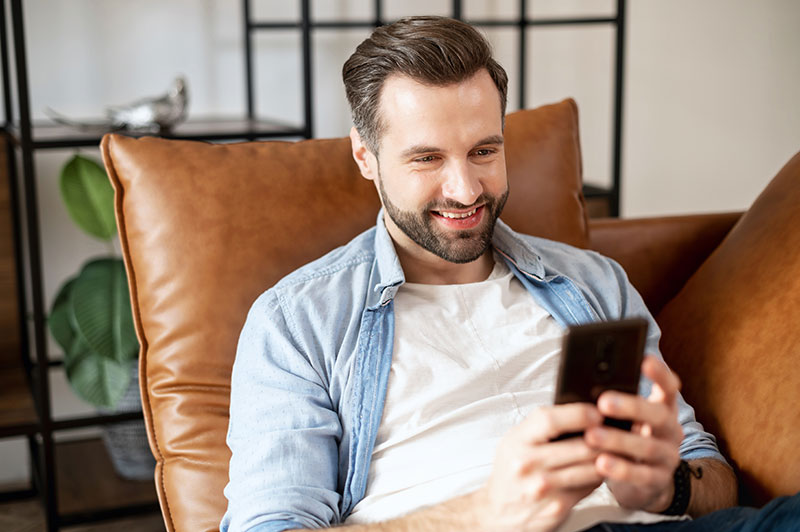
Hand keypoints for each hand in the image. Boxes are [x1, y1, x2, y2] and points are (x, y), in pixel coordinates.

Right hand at [475, 403, 604, 531]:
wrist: (497, 511)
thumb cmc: (511, 471)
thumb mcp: (515, 441)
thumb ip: (540, 427)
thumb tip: (579, 411)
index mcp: (517, 441)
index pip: (550, 420)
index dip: (579, 414)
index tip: (596, 413)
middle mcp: (528, 464)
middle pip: (579, 446)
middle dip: (604, 438)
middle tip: (616, 432)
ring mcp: (543, 488)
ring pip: (590, 468)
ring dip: (607, 459)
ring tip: (613, 451)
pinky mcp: (557, 507)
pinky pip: (588, 487)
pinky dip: (597, 477)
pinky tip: (598, 471)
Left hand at [585, 355, 683, 511]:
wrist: (642, 482)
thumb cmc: (625, 438)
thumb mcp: (623, 419)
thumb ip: (612, 403)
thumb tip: (582, 382)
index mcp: (662, 409)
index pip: (669, 387)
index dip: (660, 373)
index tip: (644, 359)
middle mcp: (670, 430)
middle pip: (659, 415)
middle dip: (632, 406)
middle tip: (603, 401)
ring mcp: (667, 457)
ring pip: (647, 447)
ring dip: (618, 440)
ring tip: (591, 435)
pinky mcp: (657, 481)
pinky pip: (641, 475)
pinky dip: (620, 469)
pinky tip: (601, 463)